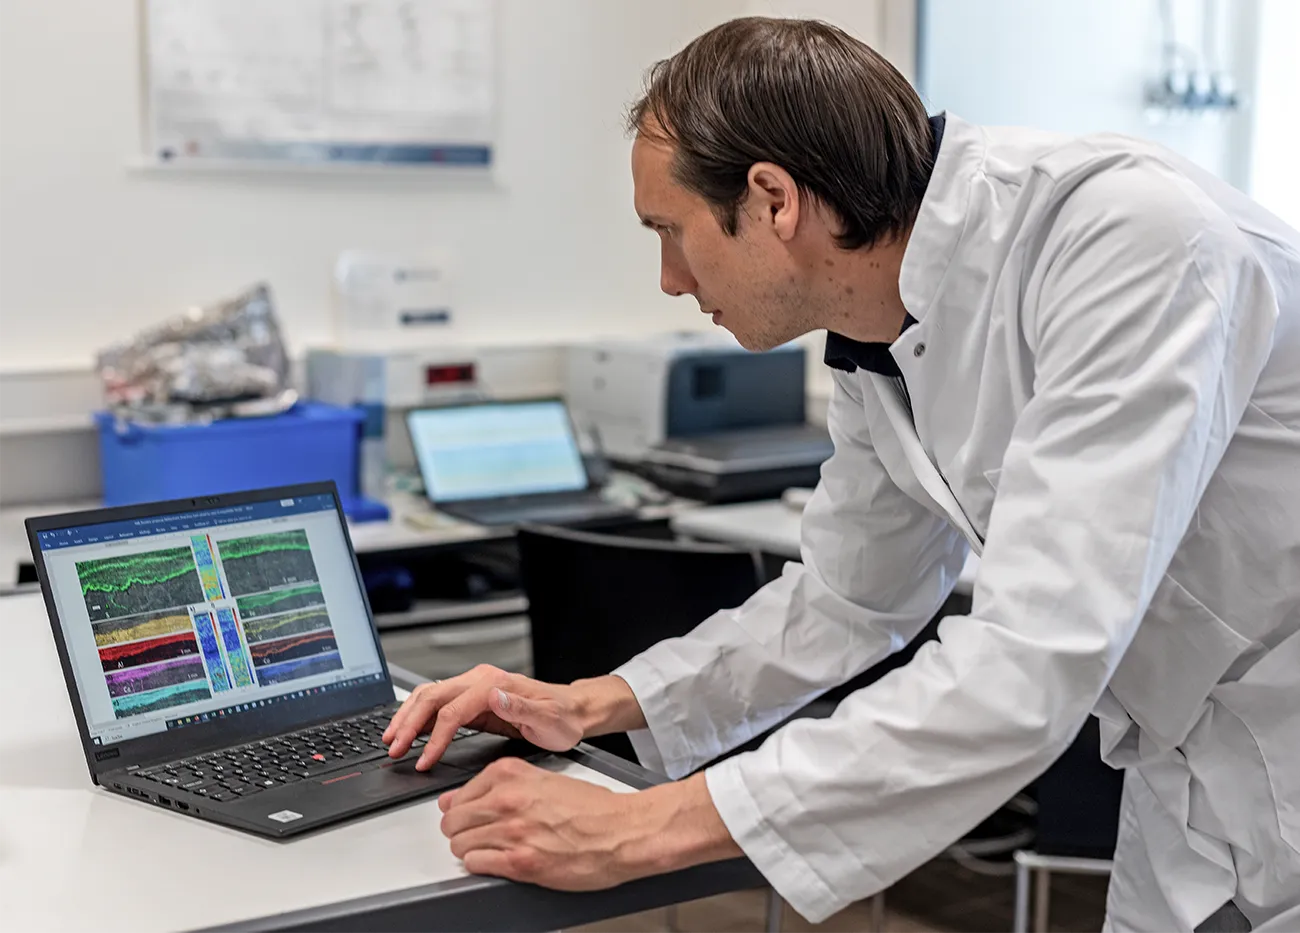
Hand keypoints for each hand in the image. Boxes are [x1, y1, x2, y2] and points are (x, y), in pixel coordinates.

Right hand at [383, 665, 582, 770]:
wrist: (572, 710)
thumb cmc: (562, 718)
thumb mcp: (548, 718)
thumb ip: (521, 708)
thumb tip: (494, 697)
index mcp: (495, 684)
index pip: (452, 711)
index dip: (434, 738)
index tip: (423, 760)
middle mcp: (481, 680)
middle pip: (432, 697)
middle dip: (409, 724)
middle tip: (393, 749)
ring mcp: (474, 687)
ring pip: (430, 696)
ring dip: (407, 717)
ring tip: (392, 740)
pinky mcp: (472, 698)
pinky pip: (438, 702)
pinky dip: (418, 716)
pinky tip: (409, 731)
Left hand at [439, 757, 645, 888]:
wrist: (623, 831)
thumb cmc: (593, 808)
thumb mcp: (542, 781)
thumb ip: (498, 787)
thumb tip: (456, 799)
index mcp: (511, 774)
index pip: (458, 795)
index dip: (463, 810)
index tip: (471, 816)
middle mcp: (507, 800)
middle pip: (453, 821)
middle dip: (462, 831)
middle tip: (480, 836)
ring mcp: (512, 831)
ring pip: (460, 844)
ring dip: (472, 850)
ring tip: (493, 850)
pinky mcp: (520, 862)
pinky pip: (476, 864)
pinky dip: (483, 866)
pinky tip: (501, 861)